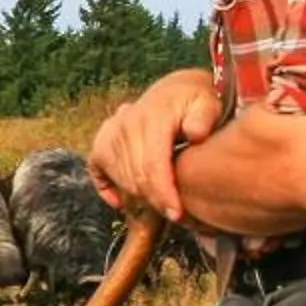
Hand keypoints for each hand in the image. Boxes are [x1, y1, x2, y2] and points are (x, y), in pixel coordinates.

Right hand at [90, 69, 221, 222]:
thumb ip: (204, 118)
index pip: (152, 163)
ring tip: (162, 203)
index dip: (163, 192)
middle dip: (155, 200)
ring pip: (120, 177)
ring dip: (140, 196)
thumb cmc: (195, 104)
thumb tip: (195, 134)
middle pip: (135, 175)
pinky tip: (121, 201)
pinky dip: (107, 188)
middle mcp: (124, 124)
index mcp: (151, 117)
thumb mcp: (208, 104)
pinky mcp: (101, 142)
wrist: (176, 92)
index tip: (177, 213)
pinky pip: (97, 171)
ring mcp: (109, 133)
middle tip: (175, 214)